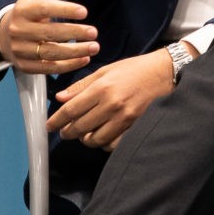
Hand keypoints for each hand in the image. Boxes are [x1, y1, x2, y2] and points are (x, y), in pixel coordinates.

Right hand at [0, 0, 98, 74]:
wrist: (4, 36)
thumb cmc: (28, 10)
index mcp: (23, 10)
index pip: (44, 9)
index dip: (64, 10)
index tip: (85, 11)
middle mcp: (19, 30)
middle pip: (49, 33)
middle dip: (74, 33)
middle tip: (95, 32)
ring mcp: (21, 50)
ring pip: (50, 53)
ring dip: (74, 52)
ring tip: (95, 47)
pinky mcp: (26, 67)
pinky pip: (48, 68)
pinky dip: (68, 66)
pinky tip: (85, 59)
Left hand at [46, 50, 177, 149]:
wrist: (164, 73)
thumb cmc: (134, 69)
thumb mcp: (105, 71)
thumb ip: (81, 86)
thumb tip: (60, 98)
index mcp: (102, 88)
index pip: (71, 110)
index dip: (56, 120)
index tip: (49, 126)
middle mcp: (112, 105)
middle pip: (80, 127)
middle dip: (68, 132)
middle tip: (65, 131)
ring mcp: (124, 118)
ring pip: (95, 139)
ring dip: (85, 139)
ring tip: (85, 133)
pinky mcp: (135, 127)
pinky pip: (112, 144)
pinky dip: (104, 144)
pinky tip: (103, 136)